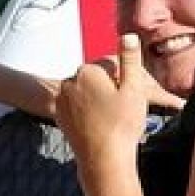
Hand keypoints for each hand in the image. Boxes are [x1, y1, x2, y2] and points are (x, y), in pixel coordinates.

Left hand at [56, 33, 153, 175]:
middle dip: (112, 89)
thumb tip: (126, 35)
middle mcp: (69, 82)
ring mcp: (62, 100)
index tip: (134, 96)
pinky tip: (101, 124)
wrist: (102, 160)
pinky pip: (78, 107)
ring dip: (100, 100)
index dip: (126, 80)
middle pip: (97, 79)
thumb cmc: (121, 125)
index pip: (111, 66)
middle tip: (126, 109)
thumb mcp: (134, 89)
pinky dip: (89, 112)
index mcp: (87, 71)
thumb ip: (130, 59)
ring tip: (114, 118)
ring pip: (87, 93)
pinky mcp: (60, 117)